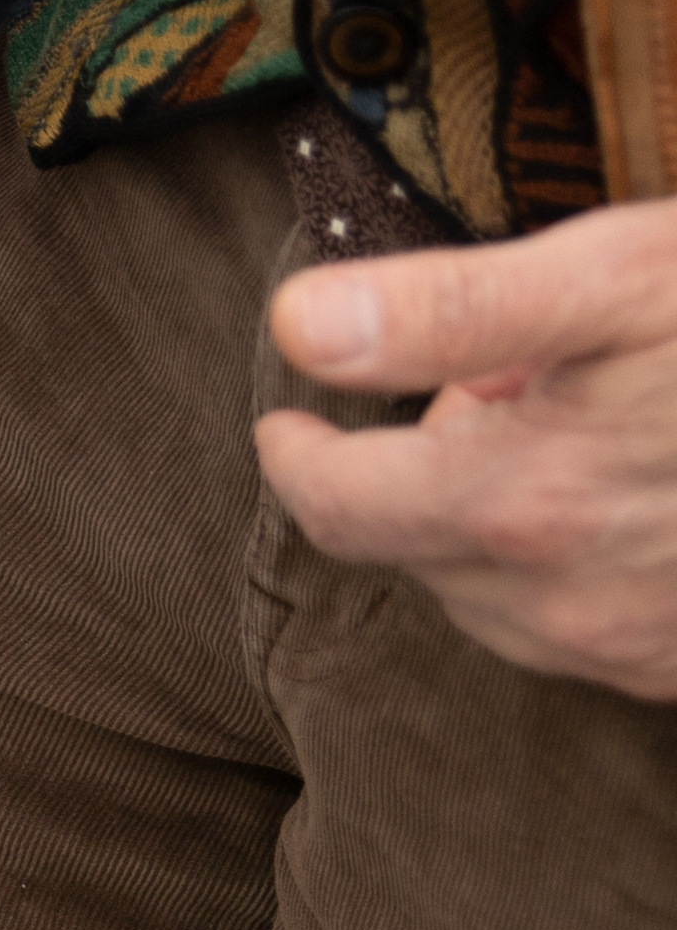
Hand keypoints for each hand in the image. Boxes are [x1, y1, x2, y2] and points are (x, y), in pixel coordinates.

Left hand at [258, 197, 676, 696]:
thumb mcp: (614, 277)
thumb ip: (446, 311)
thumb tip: (298, 327)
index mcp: (519, 508)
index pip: (335, 508)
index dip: (297, 457)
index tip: (289, 423)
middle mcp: (569, 606)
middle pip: (416, 550)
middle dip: (423, 471)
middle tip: (497, 386)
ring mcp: (639, 651)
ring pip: (496, 598)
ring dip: (497, 522)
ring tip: (578, 427)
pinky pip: (582, 631)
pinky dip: (570, 566)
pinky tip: (637, 491)